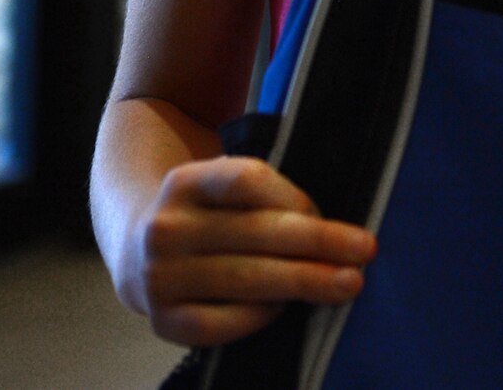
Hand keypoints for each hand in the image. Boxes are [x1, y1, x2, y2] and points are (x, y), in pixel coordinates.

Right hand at [118, 156, 377, 346]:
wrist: (136, 251)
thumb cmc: (211, 216)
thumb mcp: (224, 188)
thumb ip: (266, 197)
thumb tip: (335, 229)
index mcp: (185, 182)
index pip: (246, 180)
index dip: (292, 195)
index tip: (325, 211)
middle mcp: (165, 228)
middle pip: (255, 231)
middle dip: (318, 242)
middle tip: (365, 250)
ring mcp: (158, 277)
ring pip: (243, 278)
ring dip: (303, 281)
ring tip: (347, 284)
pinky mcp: (161, 321)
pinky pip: (218, 323)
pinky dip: (258, 316)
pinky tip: (285, 308)